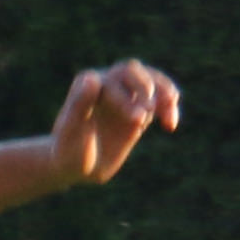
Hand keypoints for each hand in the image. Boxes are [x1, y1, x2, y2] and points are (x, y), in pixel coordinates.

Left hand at [51, 60, 181, 187]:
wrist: (76, 168)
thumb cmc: (69, 150)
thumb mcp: (72, 130)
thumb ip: (80, 104)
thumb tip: (93, 78)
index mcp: (88, 84)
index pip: (114, 78)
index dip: (128, 97)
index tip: (136, 122)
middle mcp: (107, 84)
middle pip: (134, 71)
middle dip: (146, 90)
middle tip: (149, 115)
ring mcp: (124, 96)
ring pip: (150, 82)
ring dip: (163, 93)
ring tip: (169, 117)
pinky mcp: (138, 110)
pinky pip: (158, 101)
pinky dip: (169, 109)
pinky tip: (170, 126)